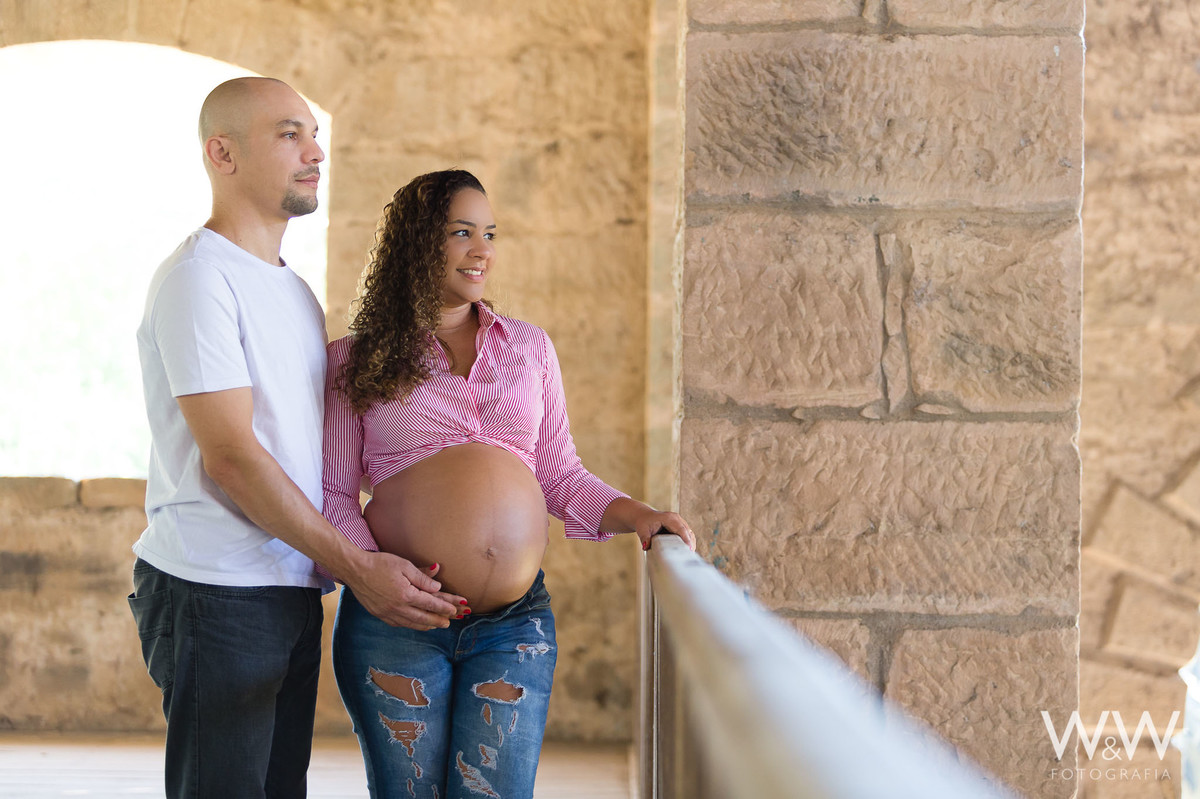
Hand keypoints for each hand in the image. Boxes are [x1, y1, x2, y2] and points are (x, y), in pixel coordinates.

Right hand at [345, 552, 470, 629]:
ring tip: (435, 626)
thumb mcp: (404, 565)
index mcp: (406, 594)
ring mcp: (387, 613)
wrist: (354, 569)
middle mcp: (397, 607)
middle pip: (423, 617)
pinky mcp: (378, 614)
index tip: (454, 610)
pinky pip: (398, 624)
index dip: (444, 607)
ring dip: (425, 625)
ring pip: (410, 624)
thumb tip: (437, 587)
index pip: (430, 603)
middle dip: (437, 620)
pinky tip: (414, 624)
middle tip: (449, 623)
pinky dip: (409, 625)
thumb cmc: (380, 563)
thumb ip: (422, 577)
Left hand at [635, 510, 695, 551]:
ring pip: (689, 533)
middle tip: (690, 556)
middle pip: (687, 531)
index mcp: (668, 518)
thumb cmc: (643, 522)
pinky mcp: (680, 526)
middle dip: (690, 543)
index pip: (681, 529)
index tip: (689, 549)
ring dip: (690, 543)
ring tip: (690, 555)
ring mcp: (679, 521)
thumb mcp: (642, 530)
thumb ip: (645, 538)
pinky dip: (688, 542)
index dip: (686, 539)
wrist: (644, 516)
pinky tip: (687, 551)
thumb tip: (646, 547)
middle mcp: (676, 518)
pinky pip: (687, 534)